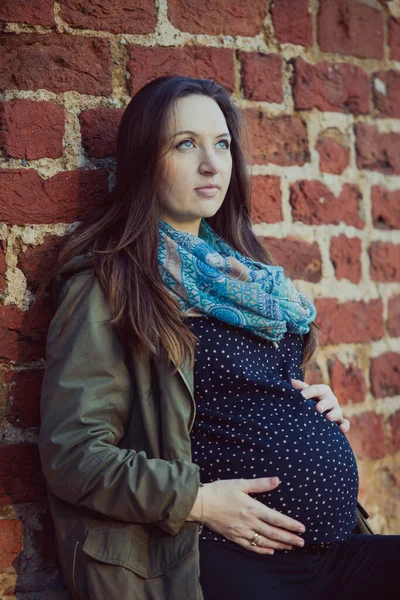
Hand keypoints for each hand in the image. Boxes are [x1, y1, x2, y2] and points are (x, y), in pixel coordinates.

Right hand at [188, 477, 305, 554]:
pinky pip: (250, 547)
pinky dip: (262, 550)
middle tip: (301, 542)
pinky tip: (270, 551)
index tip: (301, 528)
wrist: (200, 504)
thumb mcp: (240, 483)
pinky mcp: (233, 537)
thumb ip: (260, 484)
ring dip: (279, 545)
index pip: (276, 518)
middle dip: (289, 538)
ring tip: (290, 547)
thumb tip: (277, 480)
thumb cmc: (220, 490)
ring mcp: (241, 531)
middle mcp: (249, 522)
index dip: (290, 524)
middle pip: (273, 533)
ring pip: (264, 542)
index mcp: (252, 508)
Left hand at [291, 379, 349, 432]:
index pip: (317, 389)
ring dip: (334, 414)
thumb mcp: (305, 393)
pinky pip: (344, 423)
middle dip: (324, 404)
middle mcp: (331, 400)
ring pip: (338, 411)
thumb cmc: (310, 399)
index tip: (302, 395)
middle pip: (329, 400)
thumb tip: (292, 381)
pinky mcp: (340, 421)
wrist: (317, 410)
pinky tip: (342, 429)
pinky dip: (345, 425)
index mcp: (323, 391)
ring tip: (328, 417)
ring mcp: (336, 410)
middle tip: (318, 408)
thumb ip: (300, 388)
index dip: (309, 391)